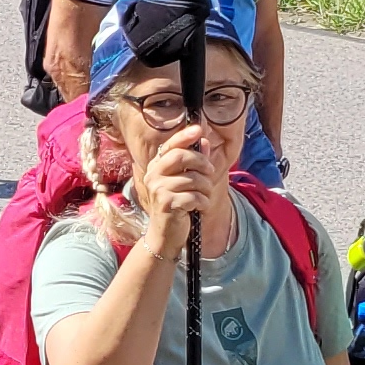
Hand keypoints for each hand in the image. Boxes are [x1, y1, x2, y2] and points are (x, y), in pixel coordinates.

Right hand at [136, 119, 227, 250]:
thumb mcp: (185, 182)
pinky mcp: (167, 204)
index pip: (170, 146)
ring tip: (204, 196)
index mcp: (156, 167)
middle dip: (202, 162)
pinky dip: (203, 202)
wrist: (165, 234)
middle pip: (181, 157)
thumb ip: (193, 162)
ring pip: (192, 179)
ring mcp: (158, 189)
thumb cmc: (176, 205)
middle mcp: (153, 175)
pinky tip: (199, 207)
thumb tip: (204, 141)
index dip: (184, 136)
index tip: (198, 129)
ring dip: (206, 188)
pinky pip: (194, 196)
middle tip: (211, 171)